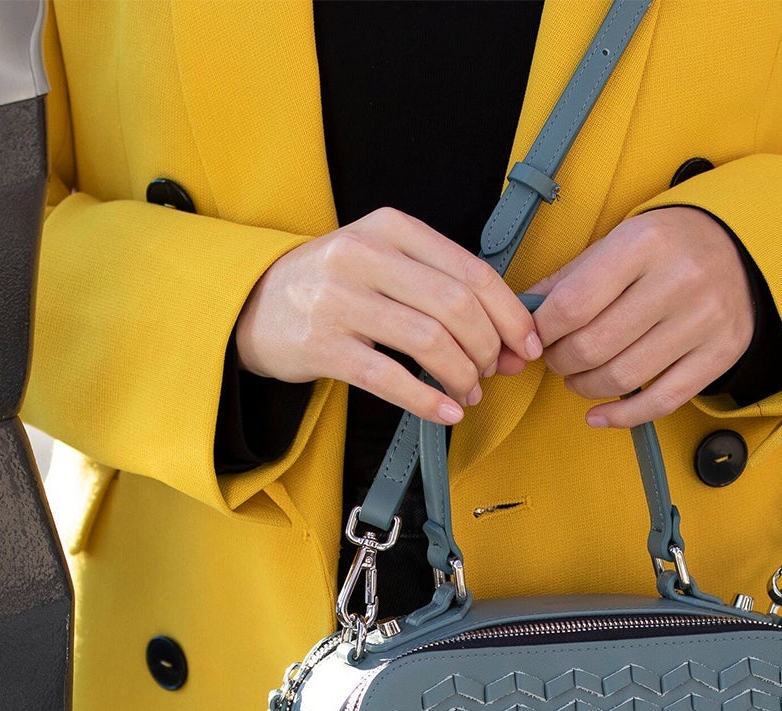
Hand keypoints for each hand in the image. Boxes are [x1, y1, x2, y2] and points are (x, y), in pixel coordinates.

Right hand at [234, 207, 542, 426]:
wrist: (253, 306)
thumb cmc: (333, 288)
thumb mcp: (382, 260)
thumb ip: (439, 285)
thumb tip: (511, 334)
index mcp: (390, 227)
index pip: (470, 271)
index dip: (510, 315)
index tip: (528, 346)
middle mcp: (363, 255)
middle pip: (456, 306)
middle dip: (489, 348)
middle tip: (494, 373)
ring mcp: (339, 300)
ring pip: (429, 341)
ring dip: (462, 375)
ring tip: (468, 393)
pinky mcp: (322, 345)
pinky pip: (391, 378)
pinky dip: (429, 401)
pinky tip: (447, 413)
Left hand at [527, 206, 754, 428]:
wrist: (741, 245)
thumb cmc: (666, 246)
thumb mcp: (618, 242)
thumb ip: (569, 279)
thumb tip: (521, 317)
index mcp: (644, 244)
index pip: (572, 304)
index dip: (542, 331)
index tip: (536, 337)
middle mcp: (679, 280)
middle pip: (594, 346)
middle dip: (561, 362)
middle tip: (556, 359)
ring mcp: (704, 320)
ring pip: (623, 377)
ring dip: (586, 387)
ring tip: (577, 378)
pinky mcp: (722, 352)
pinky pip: (662, 401)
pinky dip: (621, 416)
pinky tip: (597, 415)